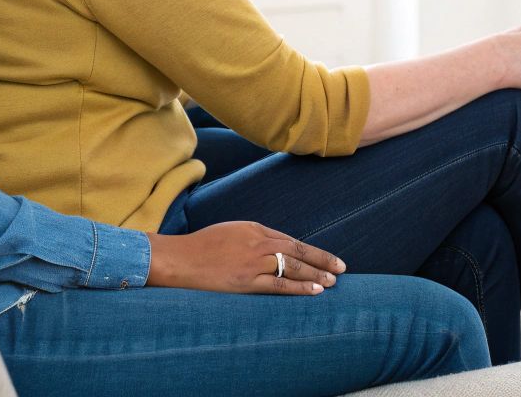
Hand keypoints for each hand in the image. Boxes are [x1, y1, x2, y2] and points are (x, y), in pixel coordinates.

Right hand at [146, 221, 345, 294]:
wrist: (179, 259)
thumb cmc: (201, 247)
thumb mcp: (231, 232)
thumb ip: (253, 238)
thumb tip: (273, 248)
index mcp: (255, 229)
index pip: (290, 240)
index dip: (311, 251)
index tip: (327, 258)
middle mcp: (258, 243)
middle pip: (298, 251)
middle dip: (322, 260)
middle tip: (341, 268)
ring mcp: (254, 262)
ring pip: (293, 267)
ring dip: (316, 274)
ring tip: (332, 281)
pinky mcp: (247, 281)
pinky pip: (279, 284)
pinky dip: (299, 287)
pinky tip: (315, 291)